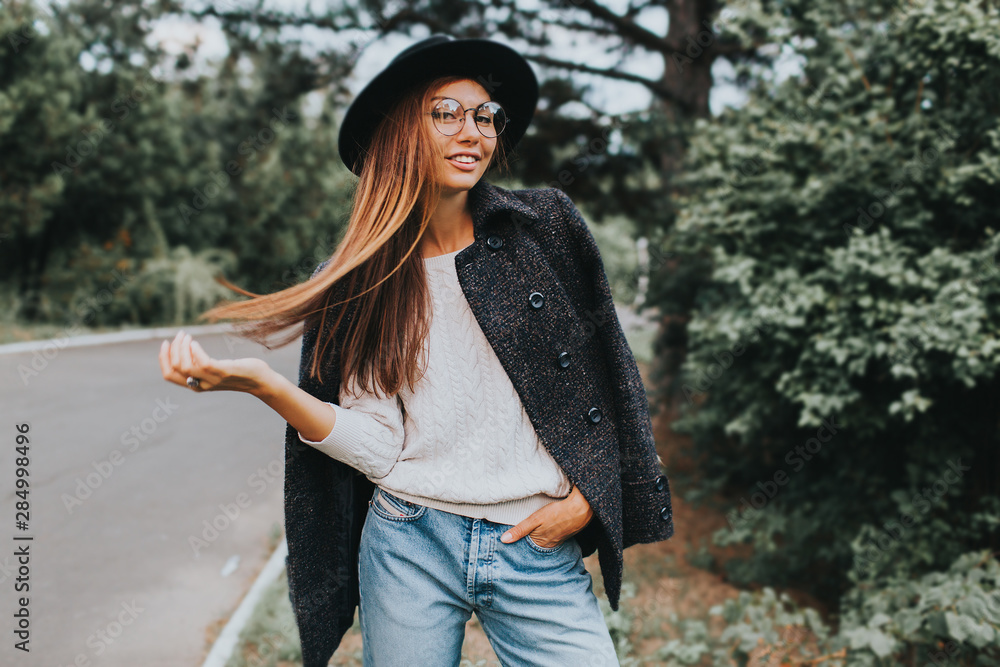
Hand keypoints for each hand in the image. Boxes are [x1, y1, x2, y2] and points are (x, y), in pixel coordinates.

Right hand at [159, 330, 273, 395]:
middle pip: (174, 369)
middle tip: (180, 335)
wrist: (260, 381)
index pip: (169, 375)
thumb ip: (201, 365)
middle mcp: (201, 385)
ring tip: (187, 335)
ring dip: (182, 347)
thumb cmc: (238, 373)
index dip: (163, 358)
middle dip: (172, 350)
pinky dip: (195, 350)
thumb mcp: (214, 370)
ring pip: (185, 365)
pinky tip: (195, 342)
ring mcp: (212, 380)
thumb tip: (186, 349)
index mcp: (196, 385)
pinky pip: (203, 362)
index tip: (166, 343)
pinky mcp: (223, 372)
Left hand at [499, 485, 592, 547]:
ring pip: (546, 537)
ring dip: (541, 533)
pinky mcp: (568, 531)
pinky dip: (551, 529)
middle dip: (530, 538)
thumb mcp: (535, 520)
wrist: (581, 507)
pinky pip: (555, 533)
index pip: (527, 544)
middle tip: (524, 529)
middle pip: (536, 542)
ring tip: (536, 526)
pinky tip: (550, 523)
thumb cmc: (557, 513)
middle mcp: (551, 544)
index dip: (520, 539)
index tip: (512, 536)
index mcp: (542, 542)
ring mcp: (561, 538)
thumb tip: (503, 540)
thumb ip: (520, 529)